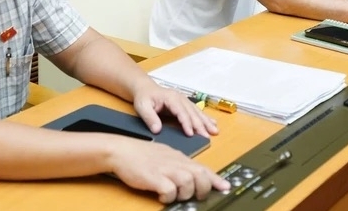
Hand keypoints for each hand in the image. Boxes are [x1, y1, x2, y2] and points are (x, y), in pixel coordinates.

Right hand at [107, 137, 229, 202]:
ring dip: (185, 193)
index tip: (225, 187)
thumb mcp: (166, 157)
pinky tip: (162, 195)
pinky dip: (169, 196)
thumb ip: (180, 166)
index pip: (203, 168)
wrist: (121, 150)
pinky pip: (169, 189)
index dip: (215, 179)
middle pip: (200, 175)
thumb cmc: (142, 155)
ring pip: (188, 181)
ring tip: (175, 195)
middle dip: (203, 188)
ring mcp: (165, 169)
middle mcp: (175, 162)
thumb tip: (192, 176)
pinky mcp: (153, 177)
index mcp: (180, 158)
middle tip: (195, 195)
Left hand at [133, 81, 218, 137]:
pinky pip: (197, 111)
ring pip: (197, 112)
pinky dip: (205, 118)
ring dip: (206, 122)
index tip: (191, 134)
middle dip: (200, 125)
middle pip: (192, 113)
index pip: (181, 112)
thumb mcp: (142, 106)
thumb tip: (157, 130)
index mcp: (171, 98)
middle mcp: (180, 98)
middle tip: (207, 136)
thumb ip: (150, 118)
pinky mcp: (185, 104)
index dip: (186, 123)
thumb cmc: (144, 97)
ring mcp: (184, 100)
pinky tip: (213, 123)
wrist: (145, 88)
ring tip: (215, 131)